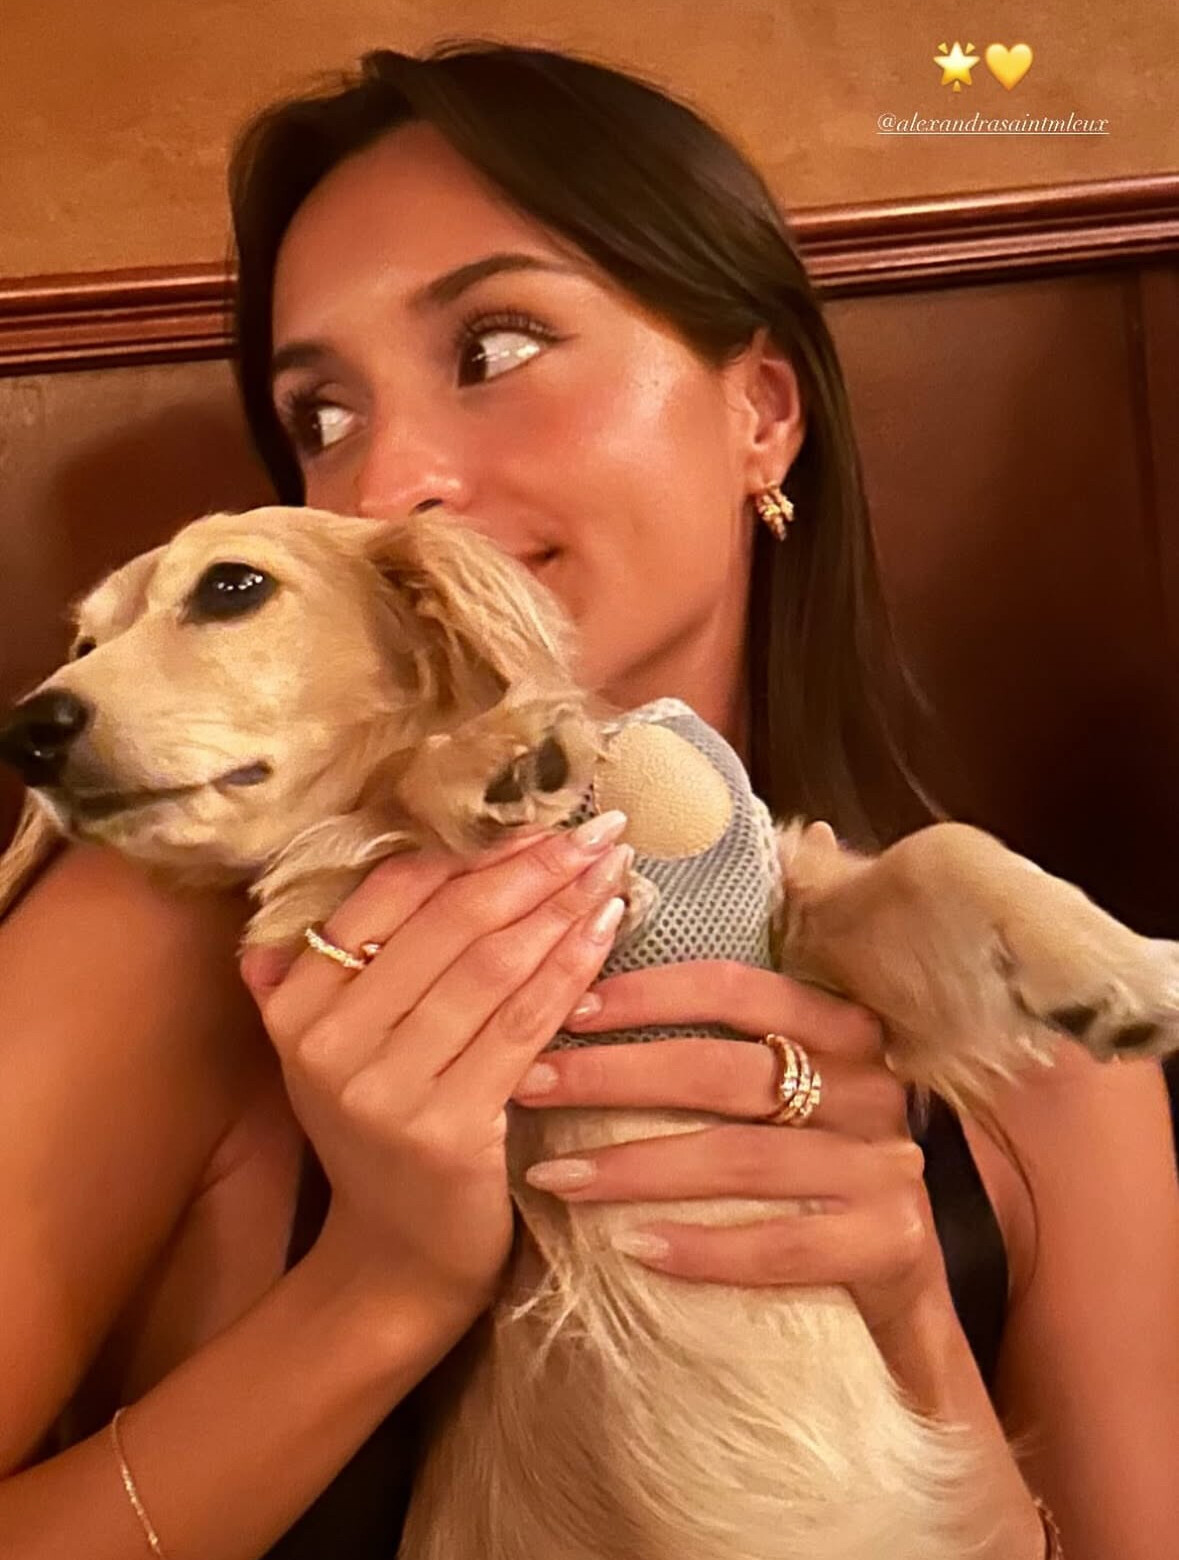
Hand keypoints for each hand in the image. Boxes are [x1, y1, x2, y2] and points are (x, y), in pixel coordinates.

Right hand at [239, 812, 631, 1315]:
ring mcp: (383, 1089)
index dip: (471, 851)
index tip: (541, 822)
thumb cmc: (382, 1138)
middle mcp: (326, 1041)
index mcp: (295, 1005)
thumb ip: (319, 976)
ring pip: (492, 966)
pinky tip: (608, 930)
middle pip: (450, 922)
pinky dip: (572, 970)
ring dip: (563, 907)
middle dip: (534, 867)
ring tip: (615, 867)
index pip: (389, 894)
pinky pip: (523, 1025)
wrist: (394, 1263)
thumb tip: (311, 895)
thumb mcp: (335, 1054)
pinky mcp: (444, 1129)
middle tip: (600, 829)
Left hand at [510, 961, 951, 1342]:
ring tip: (553, 1175)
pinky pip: (780, 1245)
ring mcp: (886, 1166)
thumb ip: (725, 1047)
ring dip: (636, 1167)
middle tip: (529, 1084)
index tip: (568, 1009)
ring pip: (742, 1159)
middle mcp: (871, 1087)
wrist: (901, 1293)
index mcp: (842, 1029)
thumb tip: (587, 997)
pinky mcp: (891, 1242)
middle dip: (614, 1075)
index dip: (649, 994)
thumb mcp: (789, 1095)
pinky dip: (701, 1247)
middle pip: (726, 1071)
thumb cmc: (813, 1172)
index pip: (738, 989)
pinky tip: (632, 1247)